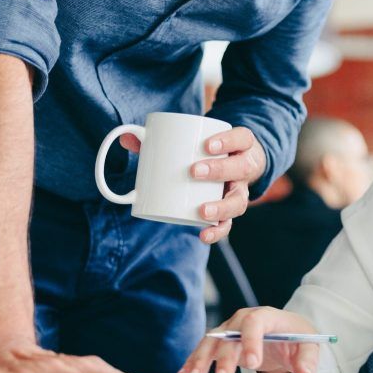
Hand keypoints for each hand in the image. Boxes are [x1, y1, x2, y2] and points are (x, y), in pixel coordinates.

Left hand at [120, 125, 267, 244]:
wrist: (239, 161)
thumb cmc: (212, 149)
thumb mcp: (198, 138)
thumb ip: (162, 138)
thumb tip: (127, 139)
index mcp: (240, 145)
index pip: (242, 138)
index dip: (228, 140)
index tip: (206, 145)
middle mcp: (245, 168)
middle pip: (241, 168)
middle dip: (219, 171)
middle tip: (194, 171)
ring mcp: (240, 190)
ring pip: (239, 200)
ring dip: (221, 207)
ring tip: (201, 211)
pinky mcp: (231, 209)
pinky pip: (229, 223)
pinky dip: (218, 230)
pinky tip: (203, 234)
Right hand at [179, 307, 321, 372]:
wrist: (285, 332)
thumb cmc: (296, 336)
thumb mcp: (309, 345)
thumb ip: (308, 361)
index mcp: (267, 316)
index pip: (255, 323)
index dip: (252, 341)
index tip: (252, 363)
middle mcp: (243, 320)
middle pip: (229, 335)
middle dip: (224, 359)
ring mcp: (230, 329)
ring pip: (212, 341)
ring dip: (201, 359)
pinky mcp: (222, 341)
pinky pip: (205, 349)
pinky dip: (193, 360)